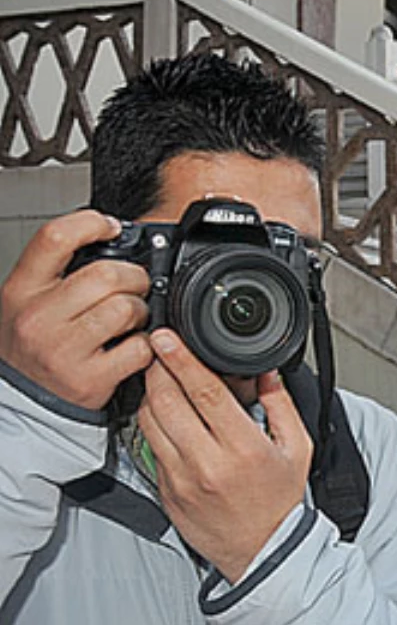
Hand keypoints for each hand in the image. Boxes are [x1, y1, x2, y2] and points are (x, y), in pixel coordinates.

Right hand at [0, 211, 151, 408]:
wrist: (25, 400)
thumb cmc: (34, 345)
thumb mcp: (28, 300)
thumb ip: (61, 273)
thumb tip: (113, 243)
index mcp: (22, 289)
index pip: (55, 238)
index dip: (91, 223)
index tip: (110, 227)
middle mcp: (38, 317)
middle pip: (106, 274)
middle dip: (133, 278)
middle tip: (134, 287)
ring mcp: (64, 350)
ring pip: (126, 309)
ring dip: (141, 311)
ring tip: (131, 319)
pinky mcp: (90, 379)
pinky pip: (140, 348)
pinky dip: (146, 346)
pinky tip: (131, 347)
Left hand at [137, 330, 311, 581]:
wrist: (262, 551)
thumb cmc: (280, 502)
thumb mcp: (298, 449)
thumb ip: (281, 406)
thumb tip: (266, 373)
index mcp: (243, 448)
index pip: (204, 393)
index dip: (182, 361)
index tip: (168, 339)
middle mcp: (208, 463)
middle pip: (167, 401)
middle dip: (157, 368)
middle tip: (158, 350)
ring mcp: (182, 478)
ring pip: (150, 421)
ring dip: (150, 393)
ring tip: (160, 377)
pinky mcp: (166, 490)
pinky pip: (149, 446)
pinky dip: (152, 422)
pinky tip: (164, 412)